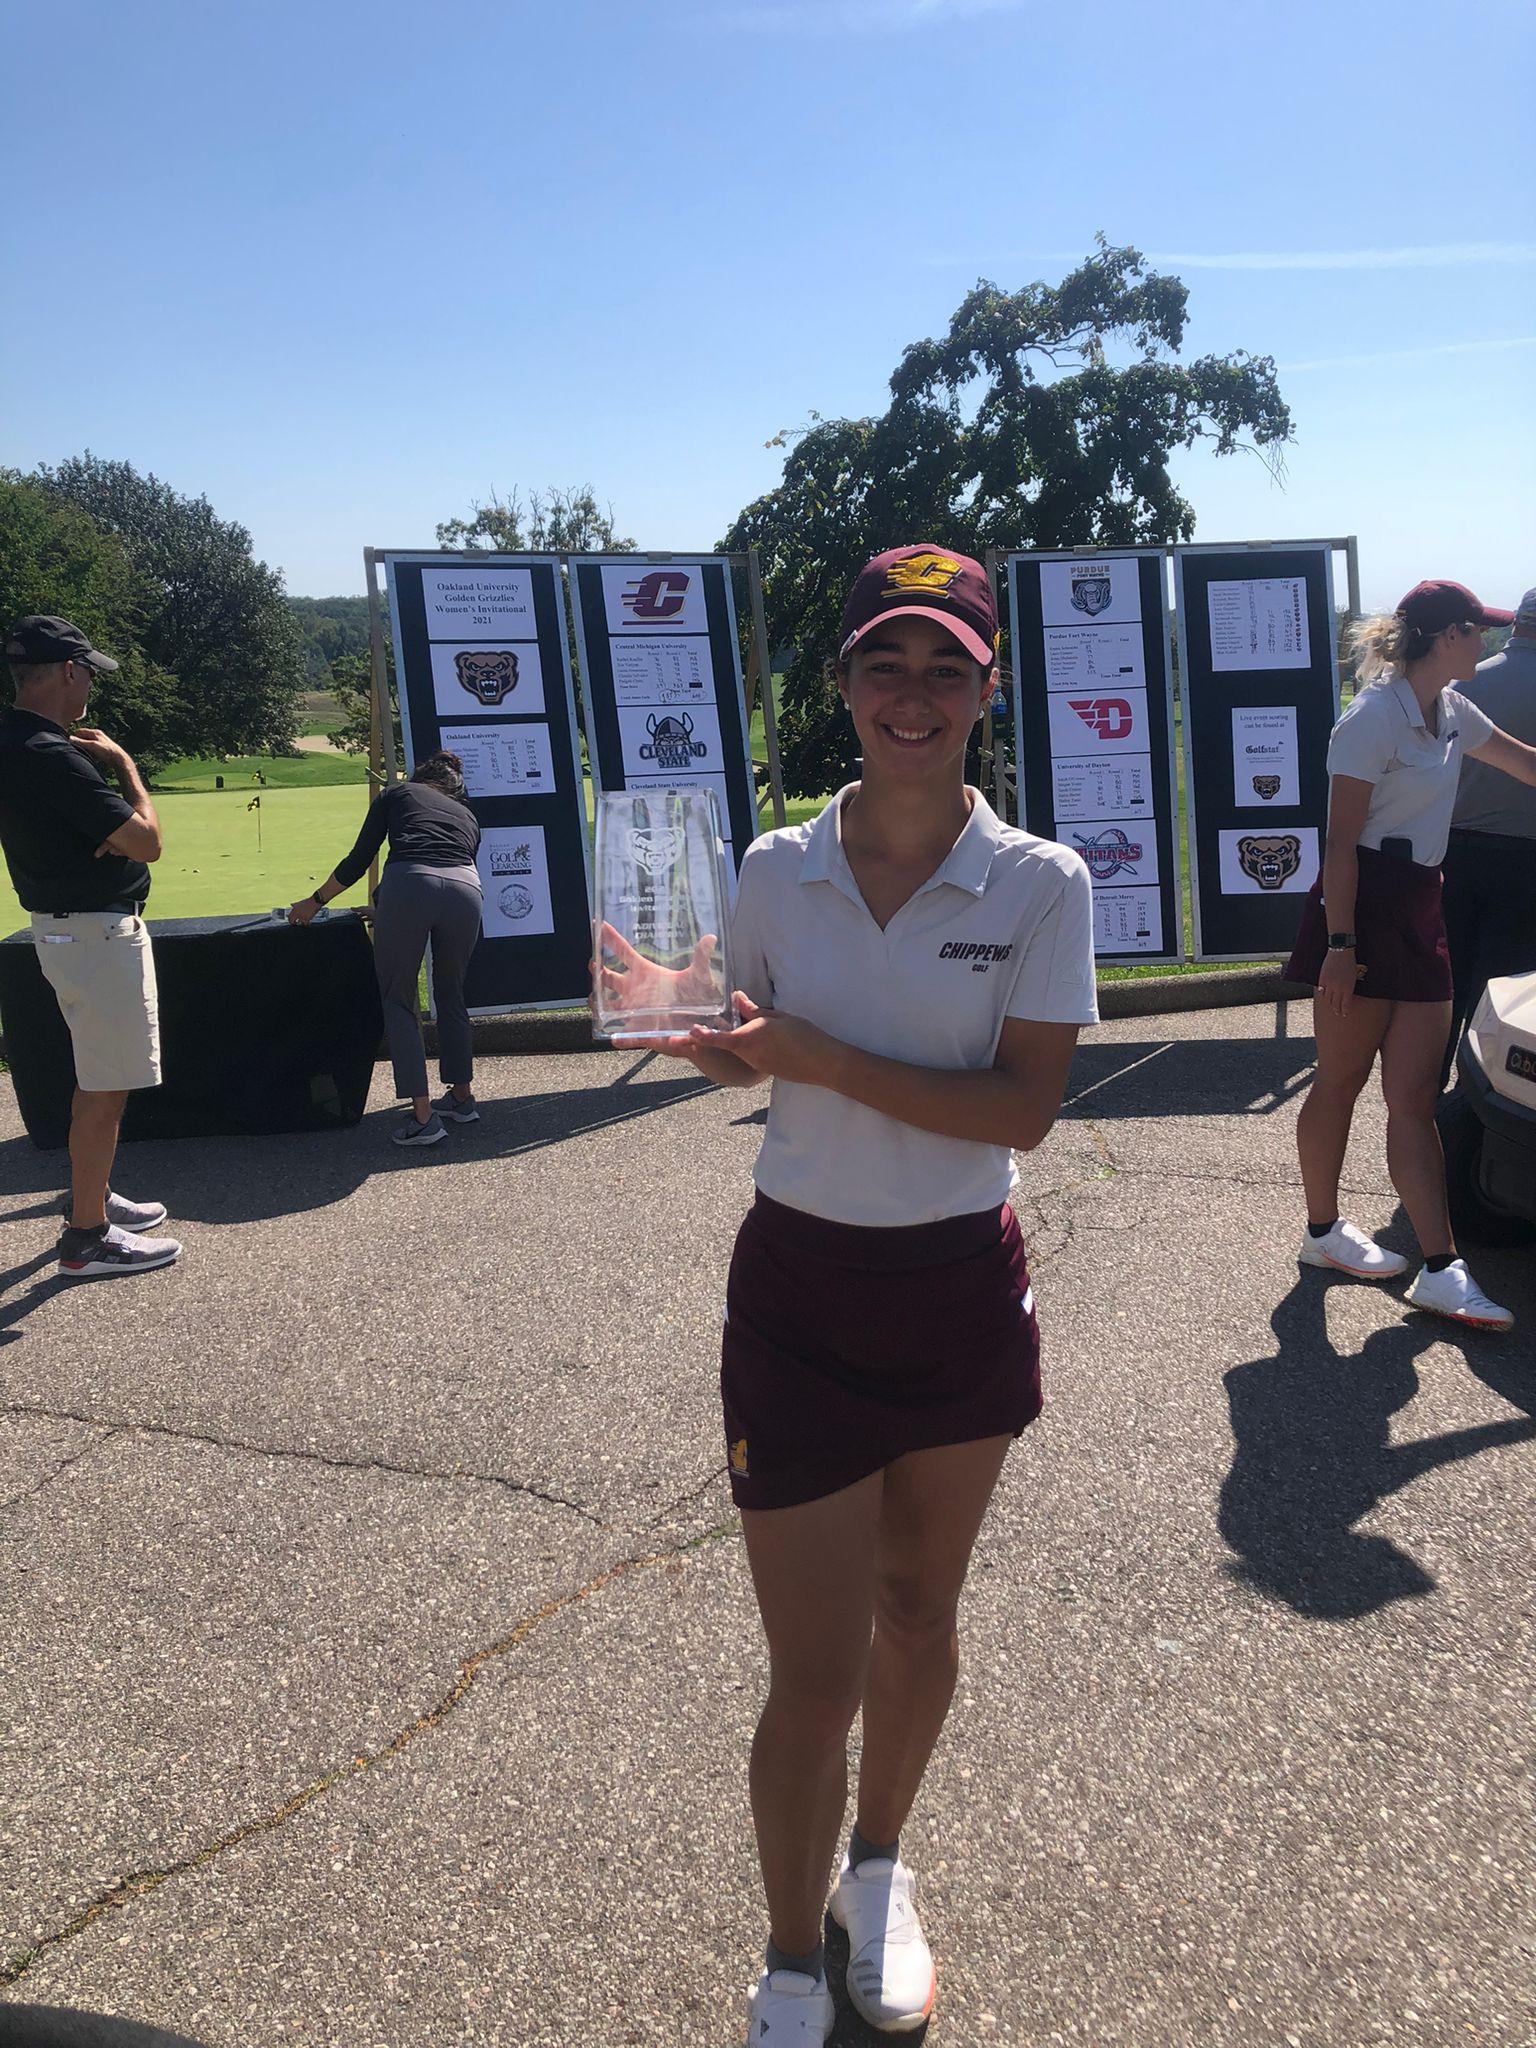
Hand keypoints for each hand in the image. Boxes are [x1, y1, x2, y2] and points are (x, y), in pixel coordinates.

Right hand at [70, 727, 129, 771]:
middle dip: (80, 743)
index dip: (75, 737)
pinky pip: (92, 750)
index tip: (72, 744)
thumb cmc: (107, 751)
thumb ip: (81, 742)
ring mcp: (100, 742)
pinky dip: (90, 753)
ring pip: (87, 744)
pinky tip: (92, 757)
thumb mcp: (92, 746)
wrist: (119, 759)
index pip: (80, 731)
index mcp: (95, 732)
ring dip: (85, 749)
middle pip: (83, 738)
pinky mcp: (101, 749)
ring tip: (86, 754)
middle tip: (79, 750)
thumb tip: (69, 738)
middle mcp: (97, 736)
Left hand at [288, 897, 319, 925]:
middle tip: (296, 923)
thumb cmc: (308, 902)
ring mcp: (302, 916)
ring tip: (304, 921)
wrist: (315, 901)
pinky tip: (308, 922)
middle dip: (294, 923)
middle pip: (292, 921)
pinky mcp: (307, 918)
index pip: (289, 917)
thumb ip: (294, 904)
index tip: (292, 921)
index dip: (290, 919)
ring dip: (301, 923)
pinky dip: (306, 923)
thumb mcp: (299, 902)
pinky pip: (305, 924)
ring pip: (299, 923)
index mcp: (294, 909)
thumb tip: (291, 904)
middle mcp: (297, 913)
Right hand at [591, 921, 721, 1030]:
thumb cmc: (697, 997)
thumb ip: (701, 958)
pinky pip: (625, 1035)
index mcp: (645, 972)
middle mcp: (635, 989)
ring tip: (593, 999)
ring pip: (608, 1004)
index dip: (610, 939)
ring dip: (598, 1002)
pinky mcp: (639, 1029)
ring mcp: (634, 1009)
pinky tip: (614, 1037)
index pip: (624, 952)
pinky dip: (619, 1037)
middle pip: (609, 977)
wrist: (699, 1024)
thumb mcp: (699, 976)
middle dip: (598, 971)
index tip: (598, 925)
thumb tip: (711, 938)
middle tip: (593, 964)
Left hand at [690, 993, 839, 1084]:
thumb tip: (737, 999)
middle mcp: (749, 1054)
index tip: (689, 1031)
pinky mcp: (764, 1070)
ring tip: (754, 1027)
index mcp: (751, 1037)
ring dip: (740, 1039)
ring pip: (740, 1049)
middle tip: (712, 1024)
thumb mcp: (779, 1017)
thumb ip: (755, 1010)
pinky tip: (769, 1041)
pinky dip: (752, 1047)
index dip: (701, 1036)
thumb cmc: (804, 1036)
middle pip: (728, 1043)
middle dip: (720, 1034)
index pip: (719, 1038)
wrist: (822, 1064)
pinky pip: (752, 1056)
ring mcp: (756, 1064)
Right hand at [1318, 947, 1363, 1017]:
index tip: (1344, 1014)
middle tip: (1337, 1013)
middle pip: (1336, 1003)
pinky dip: (1323, 993)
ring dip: (1330, 1002)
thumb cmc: (1350, 963)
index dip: (1344, 1011)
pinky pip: (1322, 990)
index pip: (1345, 1004)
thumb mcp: (1353, 977)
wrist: (1341, 952)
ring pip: (1328, 998)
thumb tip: (1346, 995)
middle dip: (1337, 1010)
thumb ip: (1349, 988)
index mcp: (1348, 988)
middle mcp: (1338, 988)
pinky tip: (1324, 994)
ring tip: (1331, 1005)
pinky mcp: (1322, 979)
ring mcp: (1330, 984)